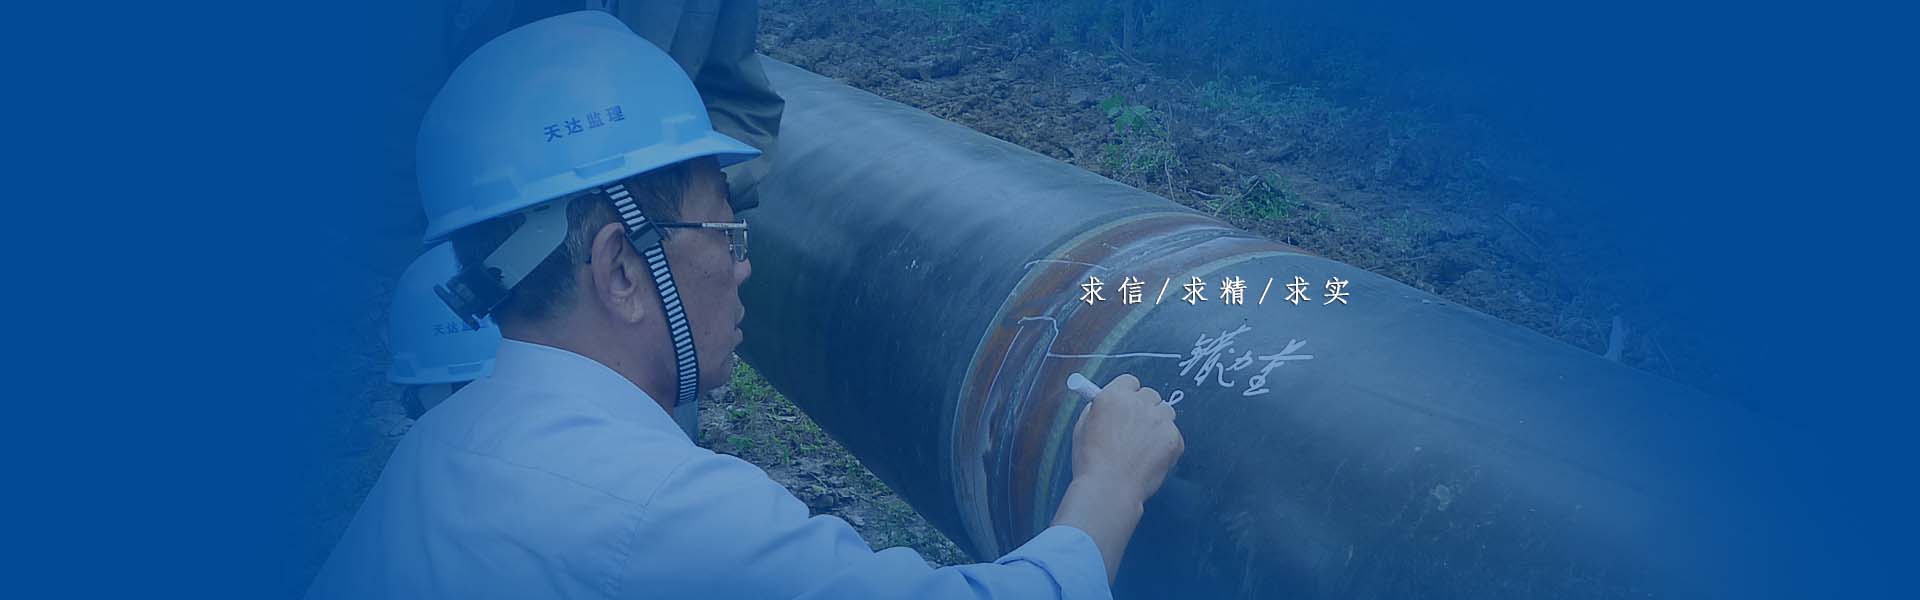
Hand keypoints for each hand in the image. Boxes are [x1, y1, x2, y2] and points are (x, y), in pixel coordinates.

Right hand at [1050, 373, 1184, 581]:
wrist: (1110, 488)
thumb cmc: (1090, 461)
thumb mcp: (1083, 427)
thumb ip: (1097, 410)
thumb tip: (1106, 403)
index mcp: (1114, 396)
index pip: (1130, 382)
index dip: (1127, 395)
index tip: (1125, 407)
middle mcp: (1139, 403)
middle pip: (1150, 395)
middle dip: (1144, 408)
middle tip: (1135, 430)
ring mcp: (1159, 420)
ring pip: (1166, 412)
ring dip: (1157, 423)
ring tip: (1144, 447)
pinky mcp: (1173, 438)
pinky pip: (1174, 434)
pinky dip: (1166, 444)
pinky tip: (1151, 459)